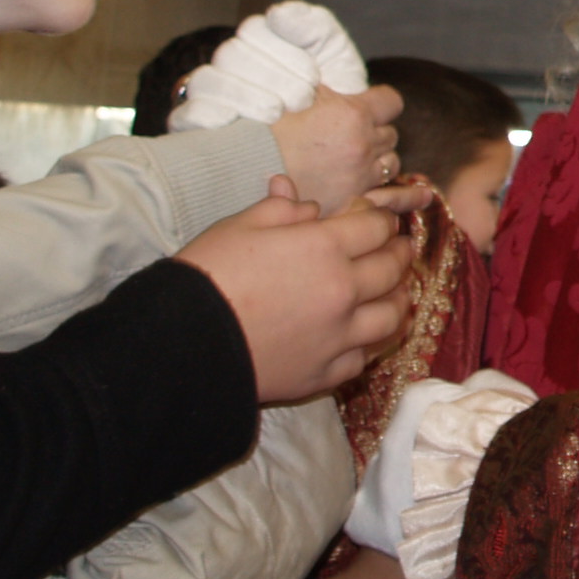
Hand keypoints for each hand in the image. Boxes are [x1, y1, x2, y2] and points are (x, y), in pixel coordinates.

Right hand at [177, 1, 369, 132]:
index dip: (284, 53)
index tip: (314, 79)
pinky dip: (204, 114)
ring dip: (244, 96)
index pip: (254, 30)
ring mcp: (208, 92)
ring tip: (275, 114)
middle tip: (302, 101)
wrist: (332, 148)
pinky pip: (185, 113)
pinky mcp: (193, 124)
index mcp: (261, 39)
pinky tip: (230, 120)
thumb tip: (277, 13)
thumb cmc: (334, 98)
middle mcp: (229, 61)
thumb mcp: (336, 59)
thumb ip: (315, 27)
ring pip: (207, 81)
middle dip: (272, 78)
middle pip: (231, 55)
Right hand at [183, 182, 407, 401]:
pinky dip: (370, 343)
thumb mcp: (239, 227)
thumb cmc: (206, 277)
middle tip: (397, 250)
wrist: (180, 345)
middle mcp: (342, 291)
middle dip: (398, 255)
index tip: (380, 221)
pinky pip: (364, 357)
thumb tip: (308, 204)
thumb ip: (281, 210)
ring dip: (397, 300)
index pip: (377, 228)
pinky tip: (365, 335)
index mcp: (324, 247)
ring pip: (392, 317)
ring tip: (394, 293)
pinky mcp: (325, 373)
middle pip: (392, 269)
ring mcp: (338, 336)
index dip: (382, 221)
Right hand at [270, 86, 403, 213]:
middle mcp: (363, 146)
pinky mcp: (350, 202)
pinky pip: (378, 192)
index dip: (381, 103)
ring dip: (377, 160)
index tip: (370, 106)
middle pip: (390, 134)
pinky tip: (352, 181)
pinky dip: (369, 186)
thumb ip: (330, 90)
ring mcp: (359, 177)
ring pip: (390, 164)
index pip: (392, 102)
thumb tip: (345, 83)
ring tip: (352, 159)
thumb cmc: (266, 129)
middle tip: (351, 135)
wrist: (240, 170)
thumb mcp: (300, 95)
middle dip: (375, 132)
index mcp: (353, 114)